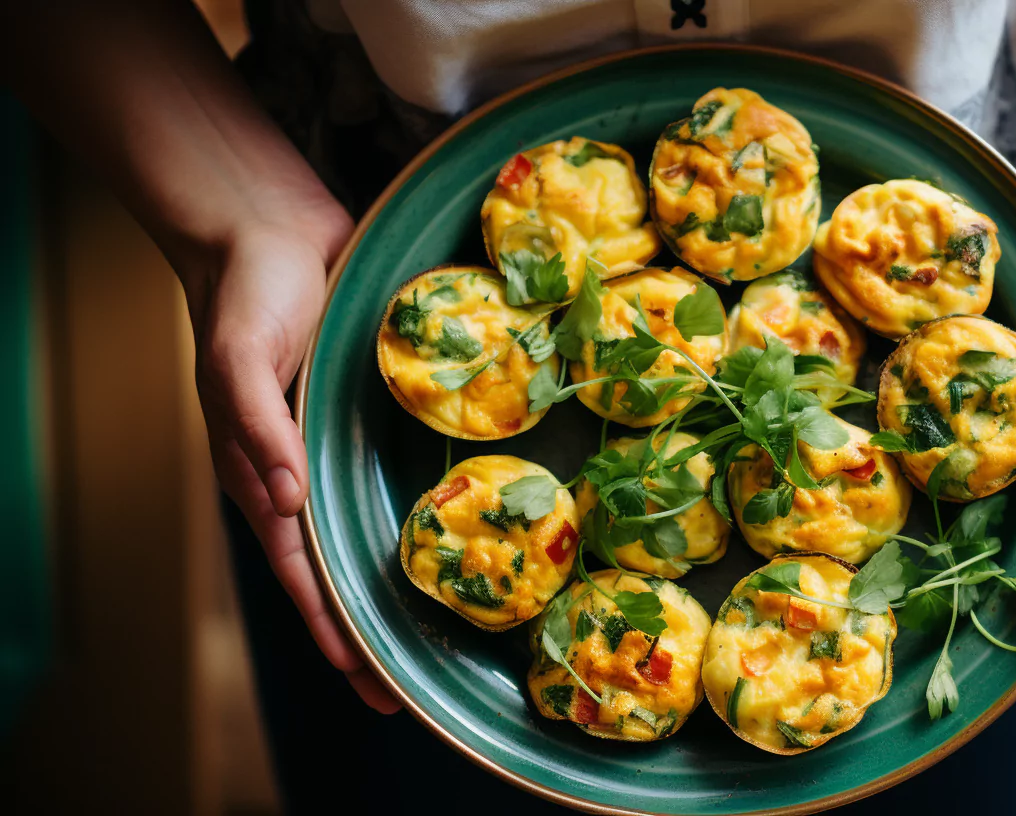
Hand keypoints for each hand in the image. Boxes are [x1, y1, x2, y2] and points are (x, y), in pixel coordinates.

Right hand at [187, 210, 401, 713]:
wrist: (267, 225)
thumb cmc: (243, 293)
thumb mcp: (238, 360)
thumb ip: (256, 430)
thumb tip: (285, 502)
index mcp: (259, 471)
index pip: (298, 573)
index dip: (332, 632)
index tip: (369, 686)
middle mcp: (297, 468)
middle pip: (334, 568)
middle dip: (367, 631)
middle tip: (411, 687)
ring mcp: (330, 442)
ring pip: (363, 529)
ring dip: (392, 582)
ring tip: (436, 629)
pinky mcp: (361, 410)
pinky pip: (387, 474)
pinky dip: (413, 512)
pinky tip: (448, 532)